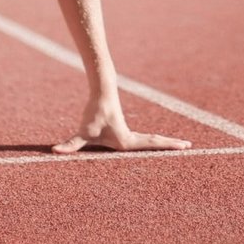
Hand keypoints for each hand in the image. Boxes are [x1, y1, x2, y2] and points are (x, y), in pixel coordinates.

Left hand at [52, 96, 191, 153]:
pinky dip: (154, 141)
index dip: (167, 146)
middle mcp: (131, 137)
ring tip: (180, 146)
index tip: (184, 146)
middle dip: (171, 146)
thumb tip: (55, 152)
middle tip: (188, 146)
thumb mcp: (82, 133)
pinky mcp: (125, 130)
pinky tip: (157, 145)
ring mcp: (129, 133)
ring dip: (164, 143)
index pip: (151, 145)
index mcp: (126, 141)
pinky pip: (144, 138)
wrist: (100, 92)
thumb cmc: (93, 114)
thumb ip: (69, 145)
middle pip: (155, 143)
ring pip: (151, 140)